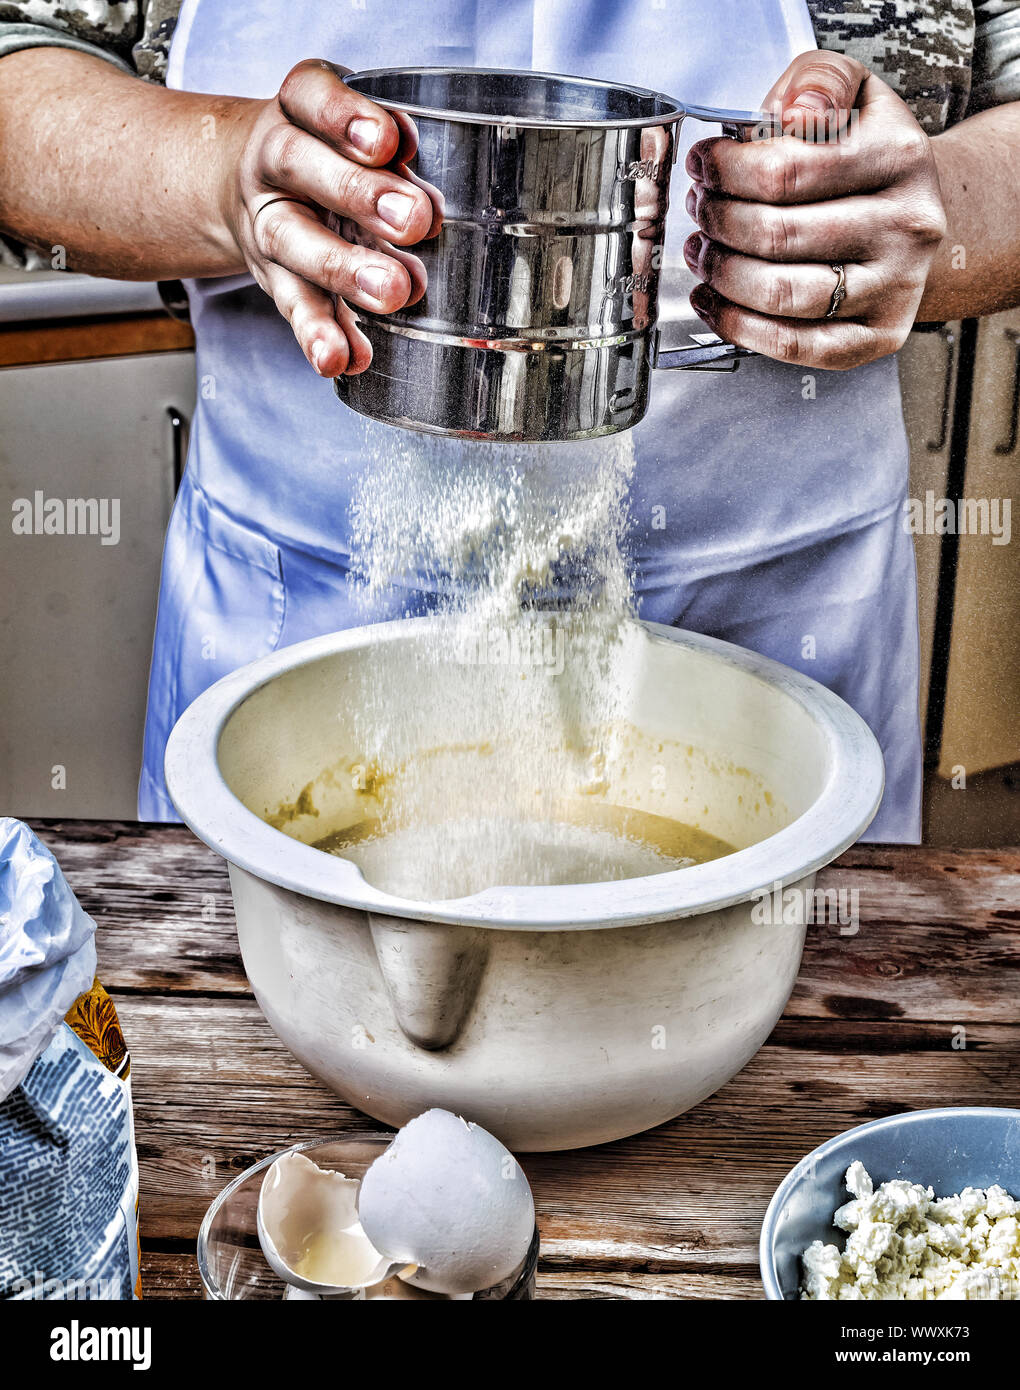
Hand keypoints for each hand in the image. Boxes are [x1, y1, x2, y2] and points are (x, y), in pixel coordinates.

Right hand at [229, 60, 440, 375]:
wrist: (255, 185)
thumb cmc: (331, 151)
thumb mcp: (354, 126)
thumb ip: (394, 150)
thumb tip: (443, 196)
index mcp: (299, 109)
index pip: (312, 95)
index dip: (345, 115)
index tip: (388, 140)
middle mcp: (274, 161)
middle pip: (301, 167)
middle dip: (358, 194)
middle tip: (414, 222)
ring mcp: (269, 221)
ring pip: (293, 241)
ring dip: (343, 270)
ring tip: (389, 294)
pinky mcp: (274, 277)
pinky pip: (293, 305)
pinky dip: (318, 334)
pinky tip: (341, 358)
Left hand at [683, 52, 947, 369]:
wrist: (914, 213)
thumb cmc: (868, 155)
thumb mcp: (853, 91)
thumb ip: (817, 81)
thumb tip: (792, 111)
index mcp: (898, 158)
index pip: (786, 171)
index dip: (727, 171)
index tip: (703, 165)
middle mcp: (905, 225)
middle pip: (777, 236)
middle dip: (718, 223)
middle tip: (700, 212)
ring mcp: (895, 286)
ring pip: (782, 294)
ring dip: (723, 276)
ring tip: (702, 254)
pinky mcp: (879, 335)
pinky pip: (796, 345)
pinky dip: (741, 327)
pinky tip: (715, 303)